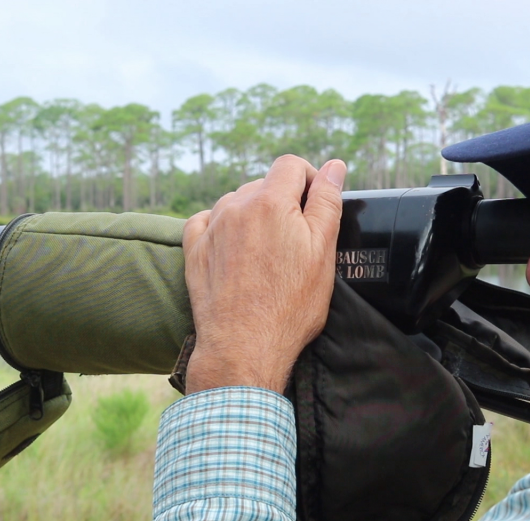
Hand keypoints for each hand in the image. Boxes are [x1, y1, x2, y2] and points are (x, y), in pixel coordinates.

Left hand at [182, 155, 346, 394]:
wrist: (243, 347)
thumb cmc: (290, 305)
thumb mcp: (322, 252)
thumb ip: (327, 202)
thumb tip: (334, 166)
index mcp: (271, 201)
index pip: (291, 165)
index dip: (310, 178)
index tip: (316, 203)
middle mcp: (236, 206)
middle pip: (263, 184)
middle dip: (283, 201)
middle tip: (296, 240)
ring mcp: (211, 228)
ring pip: (236, 203)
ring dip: (253, 215)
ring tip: (267, 252)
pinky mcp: (194, 250)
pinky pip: (208, 222)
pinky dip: (223, 228)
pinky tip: (236, 251)